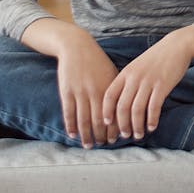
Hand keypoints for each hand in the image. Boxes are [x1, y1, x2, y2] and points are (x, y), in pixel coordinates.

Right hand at [55, 28, 119, 147]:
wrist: (77, 47)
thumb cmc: (97, 62)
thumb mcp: (111, 73)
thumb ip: (118, 91)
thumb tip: (127, 110)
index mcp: (109, 87)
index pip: (114, 114)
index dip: (115, 128)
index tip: (117, 139)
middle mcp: (95, 91)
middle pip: (99, 121)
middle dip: (102, 135)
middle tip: (104, 145)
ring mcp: (80, 92)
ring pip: (84, 120)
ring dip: (86, 135)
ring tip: (89, 145)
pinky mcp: (66, 91)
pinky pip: (69, 113)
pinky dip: (71, 126)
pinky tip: (73, 135)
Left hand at [101, 26, 193, 140]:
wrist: (177, 46)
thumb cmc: (156, 58)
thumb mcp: (136, 66)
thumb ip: (127, 81)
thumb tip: (120, 104)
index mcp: (125, 73)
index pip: (109, 96)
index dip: (106, 112)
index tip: (107, 124)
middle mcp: (134, 78)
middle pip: (122, 107)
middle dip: (122, 125)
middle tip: (125, 135)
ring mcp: (148, 81)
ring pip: (137, 110)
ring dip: (137, 126)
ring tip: (139, 135)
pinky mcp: (162, 85)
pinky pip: (154, 107)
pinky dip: (152, 120)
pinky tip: (152, 127)